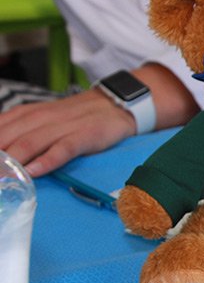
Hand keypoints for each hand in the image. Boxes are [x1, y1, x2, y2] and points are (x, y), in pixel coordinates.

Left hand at [0, 63, 198, 177]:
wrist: (114, 105)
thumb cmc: (73, 118)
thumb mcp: (40, 120)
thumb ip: (16, 134)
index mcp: (24, 114)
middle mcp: (39, 118)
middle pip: (6, 139)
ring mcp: (62, 126)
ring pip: (29, 143)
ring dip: (11, 162)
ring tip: (2, 178)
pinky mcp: (84, 136)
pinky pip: (62, 149)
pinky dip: (47, 160)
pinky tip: (33, 172)